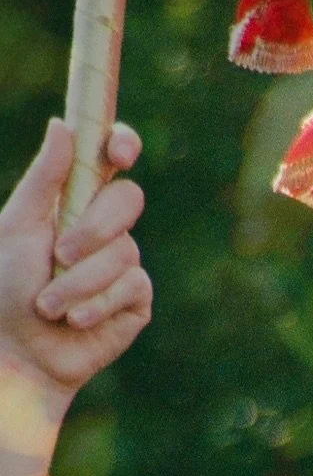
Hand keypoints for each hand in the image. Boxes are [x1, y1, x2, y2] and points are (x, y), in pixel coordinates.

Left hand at [0, 119, 151, 422]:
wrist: (21, 349)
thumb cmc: (8, 286)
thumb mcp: (18, 225)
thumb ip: (44, 179)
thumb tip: (62, 125)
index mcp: (76, 200)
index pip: (111, 160)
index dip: (122, 145)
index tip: (119, 152)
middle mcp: (105, 228)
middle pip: (128, 201)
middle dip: (93, 229)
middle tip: (59, 254)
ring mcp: (125, 264)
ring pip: (124, 253)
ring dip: (80, 282)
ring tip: (50, 305)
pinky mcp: (137, 301)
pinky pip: (130, 288)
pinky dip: (95, 304)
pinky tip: (73, 320)